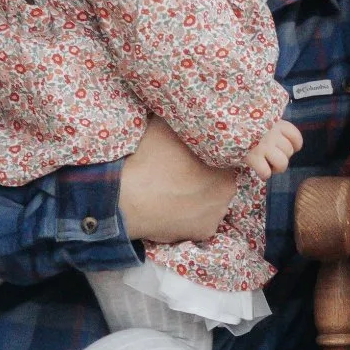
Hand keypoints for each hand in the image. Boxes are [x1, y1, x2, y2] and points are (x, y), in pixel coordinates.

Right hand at [118, 118, 235, 244]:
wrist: (121, 199)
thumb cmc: (146, 160)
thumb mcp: (165, 126)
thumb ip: (183, 122)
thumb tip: (186, 114)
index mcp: (226, 167)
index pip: (225, 156)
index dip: (210, 152)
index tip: (193, 150)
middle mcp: (228, 196)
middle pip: (220, 179)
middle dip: (207, 174)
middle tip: (184, 168)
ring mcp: (214, 218)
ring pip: (210, 200)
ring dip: (199, 194)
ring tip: (175, 187)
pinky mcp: (200, 235)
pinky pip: (198, 219)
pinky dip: (189, 213)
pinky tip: (172, 204)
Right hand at [246, 117, 303, 177]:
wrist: (223, 126)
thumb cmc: (243, 125)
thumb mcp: (261, 121)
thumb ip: (273, 128)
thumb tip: (286, 143)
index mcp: (276, 124)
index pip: (296, 137)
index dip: (295, 145)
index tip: (288, 148)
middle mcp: (272, 135)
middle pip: (289, 152)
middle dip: (283, 157)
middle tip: (272, 157)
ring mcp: (263, 147)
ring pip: (282, 163)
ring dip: (276, 168)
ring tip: (269, 166)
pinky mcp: (253, 158)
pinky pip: (266, 172)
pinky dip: (264, 174)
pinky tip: (258, 169)